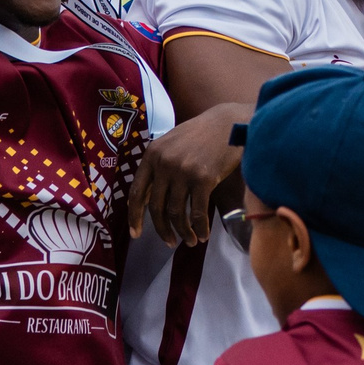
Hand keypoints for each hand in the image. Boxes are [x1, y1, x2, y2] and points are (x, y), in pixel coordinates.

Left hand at [129, 104, 242, 245]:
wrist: (228, 122)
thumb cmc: (201, 134)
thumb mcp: (171, 144)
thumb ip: (158, 167)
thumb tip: (146, 200)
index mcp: (152, 155)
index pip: (136, 193)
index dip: (135, 217)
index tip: (136, 234)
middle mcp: (164, 163)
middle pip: (156, 207)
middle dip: (162, 230)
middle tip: (169, 242)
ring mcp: (183, 171)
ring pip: (177, 213)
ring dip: (182, 232)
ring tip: (188, 241)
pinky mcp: (203, 179)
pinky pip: (198, 212)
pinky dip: (200, 228)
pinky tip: (202, 236)